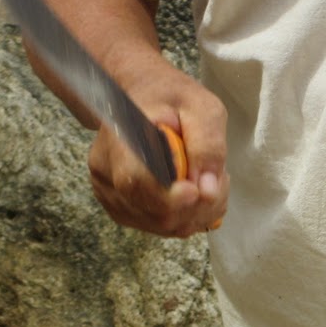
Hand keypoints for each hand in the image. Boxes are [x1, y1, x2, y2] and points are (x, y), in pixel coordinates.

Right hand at [87, 63, 227, 237]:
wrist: (141, 99)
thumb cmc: (171, 98)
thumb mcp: (201, 106)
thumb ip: (208, 144)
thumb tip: (208, 190)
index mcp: (120, 138)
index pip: (137, 182)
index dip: (171, 198)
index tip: (197, 191)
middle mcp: (106, 172)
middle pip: (156, 213)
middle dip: (198, 205)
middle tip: (219, 178)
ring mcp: (111, 194)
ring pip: (163, 226)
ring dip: (197, 212)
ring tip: (206, 179)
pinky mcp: (122, 209)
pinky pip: (162, 228)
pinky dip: (187, 217)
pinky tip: (193, 191)